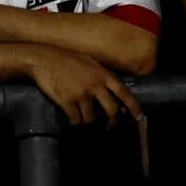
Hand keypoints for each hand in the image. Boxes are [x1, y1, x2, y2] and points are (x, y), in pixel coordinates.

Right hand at [24, 45, 144, 127]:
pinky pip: (75, 119)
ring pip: (91, 118)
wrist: (46, 59)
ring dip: (88, 122)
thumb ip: (103, 75)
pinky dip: (75, 123)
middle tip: (111, 126)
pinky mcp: (67, 101)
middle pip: (111, 109)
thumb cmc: (68, 59)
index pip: (124, 92)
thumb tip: (113, 87)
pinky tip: (73, 121)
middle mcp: (95, 85)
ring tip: (85, 120)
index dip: (134, 106)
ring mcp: (81, 94)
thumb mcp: (91, 63)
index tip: (140, 117)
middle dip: (113, 121)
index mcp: (103, 75)